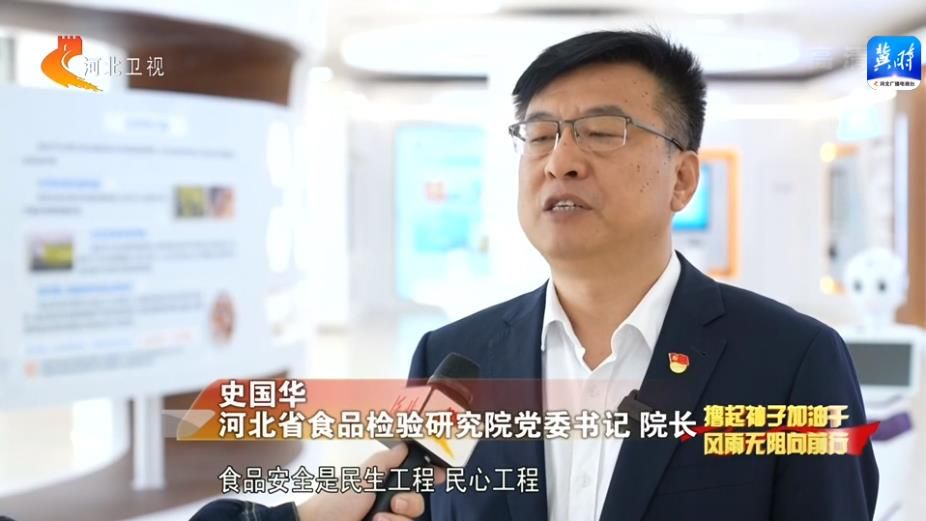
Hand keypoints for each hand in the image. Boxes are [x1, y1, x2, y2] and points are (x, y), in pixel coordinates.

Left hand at [297, 443, 444, 520]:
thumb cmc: (338, 500)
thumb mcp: (363, 474)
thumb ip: (386, 460)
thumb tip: (406, 445)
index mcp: (384, 484)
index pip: (415, 480)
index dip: (430, 476)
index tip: (440, 475)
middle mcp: (389, 504)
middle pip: (420, 503)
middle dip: (412, 502)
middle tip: (396, 503)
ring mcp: (389, 520)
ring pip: (414, 520)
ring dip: (399, 519)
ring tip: (378, 519)